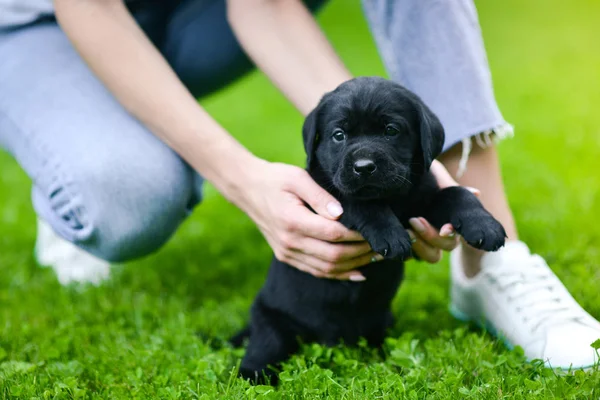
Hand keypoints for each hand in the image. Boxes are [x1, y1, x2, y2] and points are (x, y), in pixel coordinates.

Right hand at [241, 160, 380, 280]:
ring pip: (326, 268)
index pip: (333, 234)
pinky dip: (338, 274)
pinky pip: (316, 271)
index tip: (374, 230)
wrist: (247, 189)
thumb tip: (342, 213)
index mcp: (293, 221)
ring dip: (354, 266)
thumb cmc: (275, 179)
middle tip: (383, 246)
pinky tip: (357, 272)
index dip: (357, 235)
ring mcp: (287, 252)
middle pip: (333, 256)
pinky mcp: (286, 256)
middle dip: (361, 253)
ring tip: (376, 257)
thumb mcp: (297, 178)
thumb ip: (320, 196)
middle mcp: (289, 242)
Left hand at [405, 160, 480, 262]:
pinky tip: (392, 241)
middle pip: (444, 246)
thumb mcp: (434, 178)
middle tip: (414, 220)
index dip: (451, 233)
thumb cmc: (422, 176)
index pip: (456, 232)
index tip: (444, 230)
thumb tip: (476, 193)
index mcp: (450, 219)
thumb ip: (450, 187)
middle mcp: (439, 233)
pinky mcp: (404, 242)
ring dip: (418, 245)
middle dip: (430, 236)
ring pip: (429, 255)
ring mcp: (423, 239)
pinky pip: (406, 253)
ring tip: (406, 230)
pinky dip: (399, 249)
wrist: (397, 174)